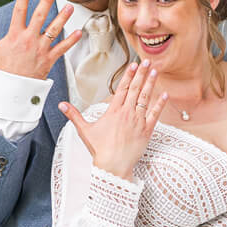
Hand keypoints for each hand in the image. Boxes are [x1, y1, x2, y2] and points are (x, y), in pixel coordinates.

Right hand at [0, 0, 82, 79]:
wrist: (12, 90)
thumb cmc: (0, 70)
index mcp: (14, 35)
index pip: (19, 11)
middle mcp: (29, 40)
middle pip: (39, 16)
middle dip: (47, 2)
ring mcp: (40, 49)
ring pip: (54, 30)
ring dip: (63, 17)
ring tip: (70, 7)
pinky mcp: (48, 60)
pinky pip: (62, 48)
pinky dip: (71, 41)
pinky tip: (78, 32)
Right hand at [61, 60, 167, 179]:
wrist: (113, 165)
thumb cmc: (100, 149)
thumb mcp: (84, 130)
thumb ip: (74, 115)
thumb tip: (61, 105)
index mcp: (113, 111)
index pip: (122, 88)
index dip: (128, 75)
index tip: (134, 65)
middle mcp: (127, 113)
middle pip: (135, 89)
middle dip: (142, 74)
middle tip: (147, 61)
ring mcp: (138, 121)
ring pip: (145, 98)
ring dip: (151, 84)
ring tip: (155, 72)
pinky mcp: (146, 131)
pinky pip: (155, 114)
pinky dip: (160, 104)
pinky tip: (165, 94)